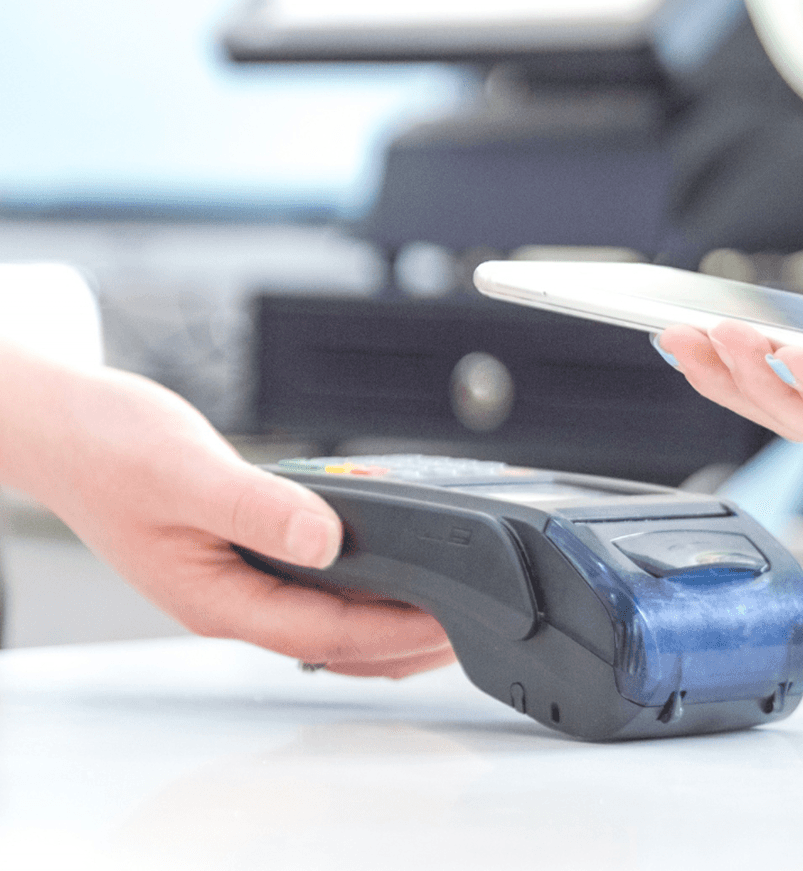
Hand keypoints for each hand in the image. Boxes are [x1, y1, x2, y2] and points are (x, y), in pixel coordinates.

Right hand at [0, 347, 451, 676]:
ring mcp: (234, 582)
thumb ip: (260, 509)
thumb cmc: (106, 448)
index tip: (453, 624)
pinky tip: (389, 568)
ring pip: (324, 623)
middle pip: (334, 646)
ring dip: (386, 622)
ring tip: (446, 607)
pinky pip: (311, 591)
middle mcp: (229, 601)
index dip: (397, 633)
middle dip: (405, 642)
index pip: (326, 637)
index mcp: (217, 599)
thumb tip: (327, 539)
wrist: (61, 427)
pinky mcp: (238, 556)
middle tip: (471, 628)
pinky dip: (357, 590)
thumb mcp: (189, 473)